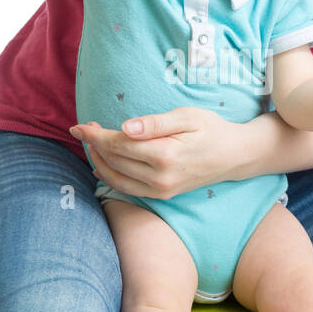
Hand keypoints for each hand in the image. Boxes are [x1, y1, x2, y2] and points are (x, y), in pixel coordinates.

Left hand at [70, 107, 242, 198]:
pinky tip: (101, 166)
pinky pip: (128, 189)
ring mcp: (161, 190)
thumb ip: (155, 123)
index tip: (78, 126)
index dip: (95, 135)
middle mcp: (160, 178)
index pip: (118, 145)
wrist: (234, 155)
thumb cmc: (211, 129)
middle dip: (95, 145)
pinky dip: (111, 178)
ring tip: (92, 143)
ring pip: (117, 178)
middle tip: (86, 128)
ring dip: (99, 161)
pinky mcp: (162, 195)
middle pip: (114, 161)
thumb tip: (125, 127)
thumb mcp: (187, 116)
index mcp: (164, 155)